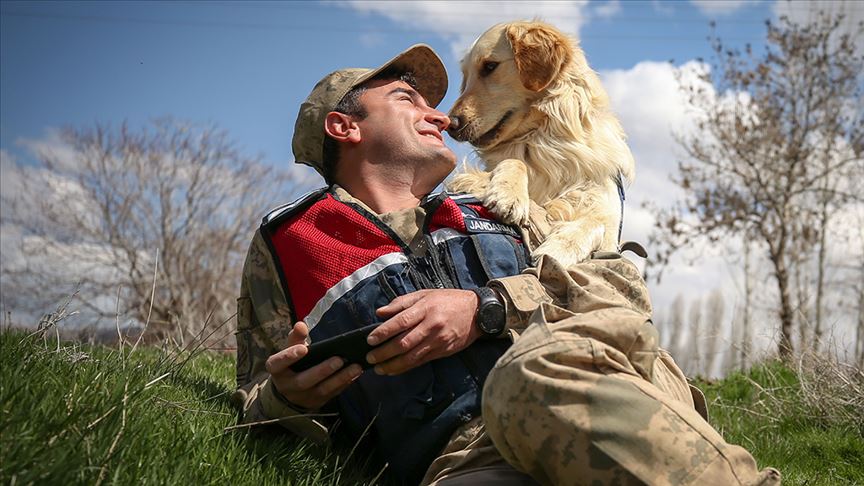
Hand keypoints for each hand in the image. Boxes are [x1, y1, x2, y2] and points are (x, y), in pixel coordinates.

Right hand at [265, 321, 363, 410]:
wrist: (290, 391)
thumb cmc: (292, 364)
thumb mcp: (290, 350)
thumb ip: (296, 338)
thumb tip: (300, 325)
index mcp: (277, 370)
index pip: (278, 364)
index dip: (289, 357)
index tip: (303, 348)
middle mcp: (288, 386)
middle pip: (304, 381)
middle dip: (322, 370)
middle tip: (339, 359)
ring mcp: (303, 397)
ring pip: (322, 390)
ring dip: (340, 378)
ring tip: (355, 367)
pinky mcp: (317, 402)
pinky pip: (332, 394)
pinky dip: (344, 384)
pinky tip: (355, 374)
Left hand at [365, 289, 482, 375]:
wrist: (477, 312)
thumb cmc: (448, 300)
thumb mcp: (425, 294)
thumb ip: (401, 303)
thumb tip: (380, 313)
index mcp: (426, 308)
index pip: (401, 321)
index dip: (384, 332)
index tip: (370, 340)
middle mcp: (432, 325)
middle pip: (404, 342)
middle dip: (384, 352)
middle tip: (370, 358)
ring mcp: (438, 340)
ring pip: (412, 356)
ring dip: (393, 364)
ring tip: (379, 368)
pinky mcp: (443, 351)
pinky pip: (421, 361)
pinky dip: (406, 367)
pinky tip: (394, 370)